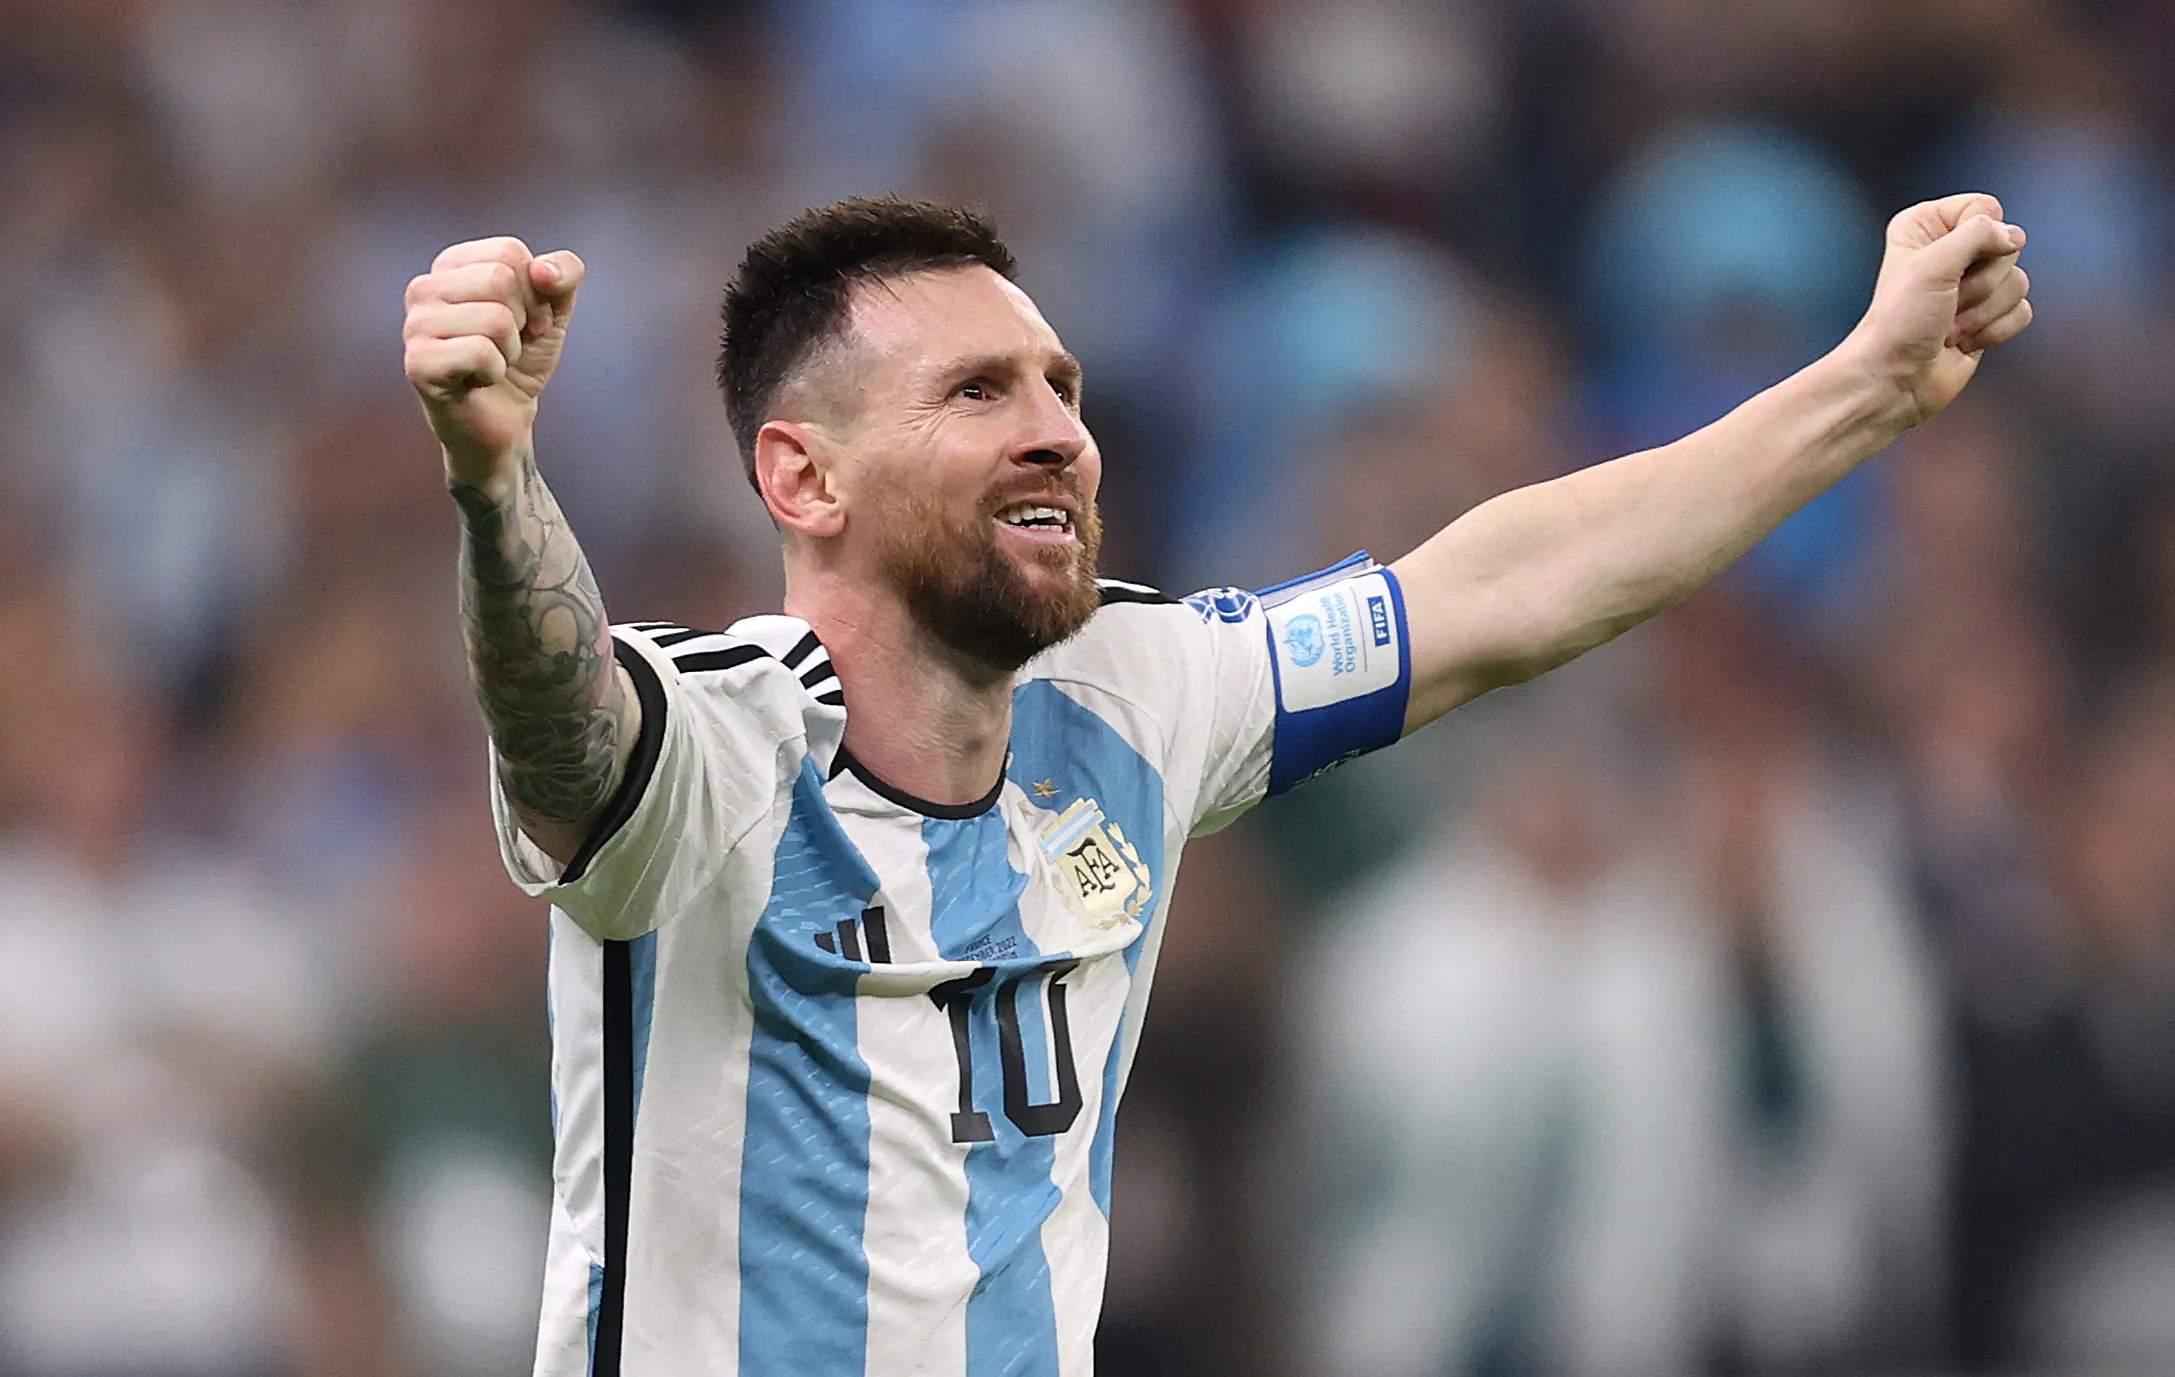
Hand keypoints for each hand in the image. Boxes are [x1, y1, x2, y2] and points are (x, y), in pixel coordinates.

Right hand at [403, 238, 585, 488]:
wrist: (506, 421)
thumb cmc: (521, 360)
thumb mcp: (554, 310)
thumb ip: (563, 274)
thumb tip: (543, 270)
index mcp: (451, 265)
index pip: (510, 253)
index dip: (535, 293)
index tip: (524, 321)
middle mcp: (424, 288)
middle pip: (501, 280)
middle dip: (523, 321)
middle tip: (509, 346)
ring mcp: (415, 325)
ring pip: (495, 318)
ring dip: (509, 351)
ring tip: (492, 363)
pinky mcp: (418, 363)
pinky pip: (481, 353)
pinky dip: (495, 372)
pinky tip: (478, 381)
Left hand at [1847, 193, 2031, 427]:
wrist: (1894, 380)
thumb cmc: (1901, 321)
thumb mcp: (1934, 264)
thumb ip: (1979, 233)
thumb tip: (2014, 236)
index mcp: (1926, 225)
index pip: (1985, 208)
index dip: (1976, 239)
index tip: (1943, 268)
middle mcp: (1950, 250)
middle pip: (2008, 246)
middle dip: (1980, 283)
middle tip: (1945, 304)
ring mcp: (1971, 285)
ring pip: (2018, 281)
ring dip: (1983, 312)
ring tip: (1949, 327)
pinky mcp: (1988, 316)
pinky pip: (2022, 311)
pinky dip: (1995, 330)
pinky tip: (1964, 343)